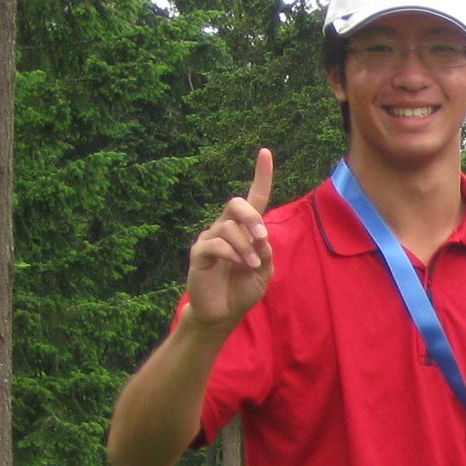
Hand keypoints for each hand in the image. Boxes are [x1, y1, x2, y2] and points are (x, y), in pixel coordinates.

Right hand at [185, 148, 275, 330]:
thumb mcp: (264, 271)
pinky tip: (240, 265)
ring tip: (251, 264)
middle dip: (251, 217)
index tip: (265, 152)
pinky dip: (233, 254)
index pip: (253, 198)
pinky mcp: (199, 253)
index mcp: (244, 229)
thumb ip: (265, 252)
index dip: (260, 175)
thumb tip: (261, 237)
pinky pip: (216, 244)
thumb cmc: (242, 289)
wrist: (223, 313)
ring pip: (228, 227)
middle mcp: (225, 228)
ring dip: (245, 246)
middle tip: (261, 238)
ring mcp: (209, 238)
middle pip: (236, 203)